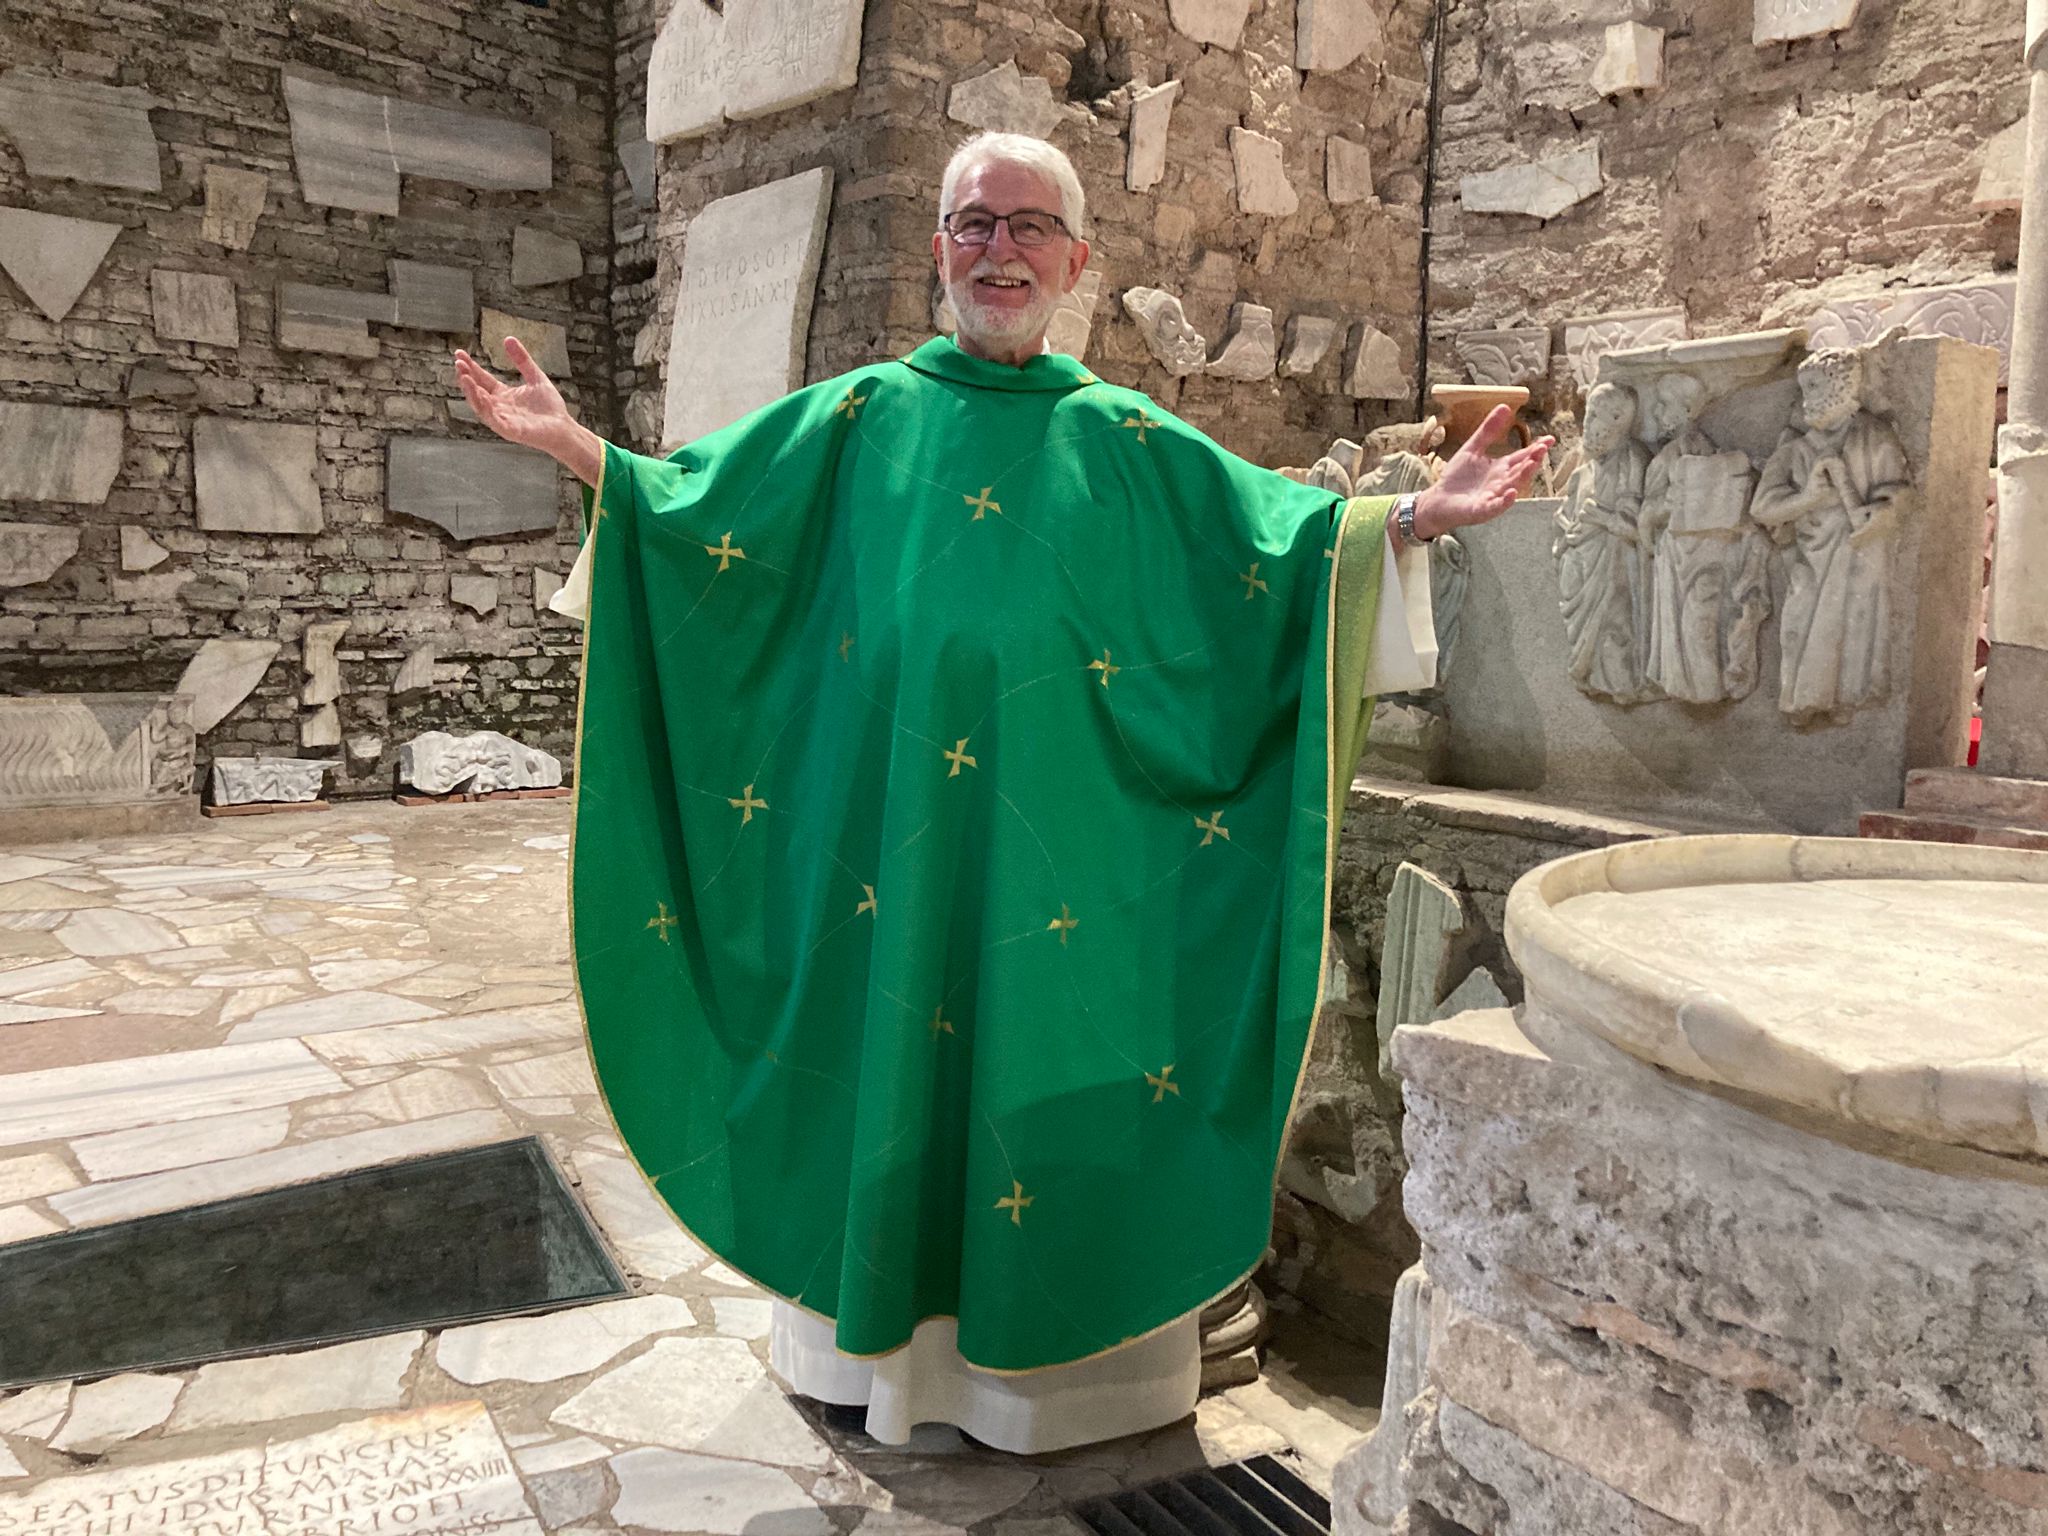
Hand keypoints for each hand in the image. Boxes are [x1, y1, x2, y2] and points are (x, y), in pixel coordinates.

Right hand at [454, 336, 603, 487]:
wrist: (565, 429)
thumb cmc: (550, 407)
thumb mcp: (535, 377)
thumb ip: (522, 360)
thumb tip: (508, 338)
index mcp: (502, 395)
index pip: (481, 379)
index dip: (470, 367)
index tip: (459, 353)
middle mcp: (499, 407)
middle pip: (477, 391)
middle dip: (466, 377)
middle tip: (458, 362)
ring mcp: (503, 420)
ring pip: (481, 406)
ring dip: (471, 392)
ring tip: (463, 377)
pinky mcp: (511, 431)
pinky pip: (494, 420)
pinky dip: (486, 409)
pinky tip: (481, 395)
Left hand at [1412, 406, 1555, 540]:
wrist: (1438, 500)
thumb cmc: (1457, 477)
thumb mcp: (1473, 448)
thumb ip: (1488, 430)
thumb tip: (1505, 406)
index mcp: (1501, 468)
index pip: (1522, 457)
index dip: (1536, 448)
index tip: (1550, 439)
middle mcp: (1502, 483)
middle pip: (1521, 471)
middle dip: (1533, 460)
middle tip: (1542, 449)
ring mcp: (1493, 497)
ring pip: (1512, 486)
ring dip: (1523, 476)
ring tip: (1532, 464)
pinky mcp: (1482, 510)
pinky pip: (1496, 506)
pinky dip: (1504, 501)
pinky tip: (1512, 493)